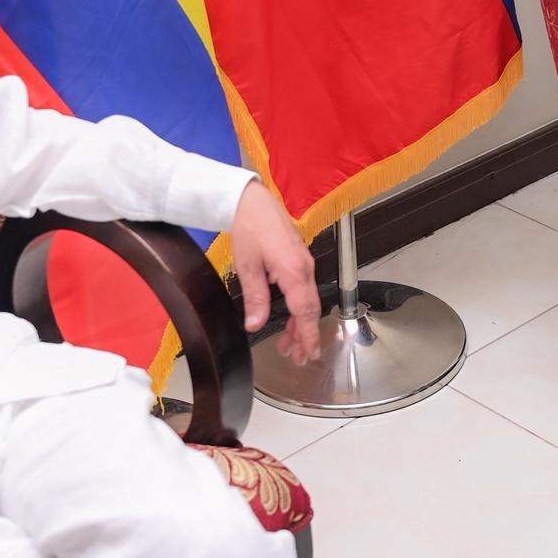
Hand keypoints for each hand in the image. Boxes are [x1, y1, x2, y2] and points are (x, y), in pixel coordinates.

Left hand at [232, 180, 321, 363]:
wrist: (252, 200)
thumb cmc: (250, 226)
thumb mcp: (247, 265)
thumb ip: (255, 297)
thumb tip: (255, 324)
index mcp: (293, 271)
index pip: (304, 311)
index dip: (307, 335)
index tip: (310, 353)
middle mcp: (304, 268)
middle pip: (310, 309)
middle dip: (305, 335)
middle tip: (299, 357)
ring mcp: (304, 263)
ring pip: (308, 301)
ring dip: (300, 324)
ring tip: (290, 345)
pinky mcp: (299, 260)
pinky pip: (304, 290)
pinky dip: (299, 308)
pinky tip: (289, 318)